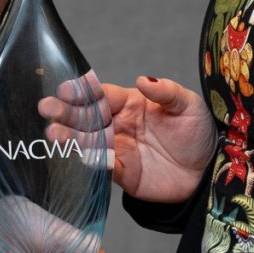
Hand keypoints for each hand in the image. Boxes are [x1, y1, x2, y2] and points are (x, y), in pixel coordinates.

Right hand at [40, 74, 211, 204]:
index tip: (66, 89)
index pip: (102, 95)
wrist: (207, 171)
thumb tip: (143, 80)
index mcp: (130, 103)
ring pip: (88, 141)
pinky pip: (102, 166)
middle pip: (87, 117)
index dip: (84, 92)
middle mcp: (118, 124)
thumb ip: (166, 92)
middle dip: (65, 112)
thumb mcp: (188, 105)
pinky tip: (78, 156)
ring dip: (70, 137)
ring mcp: (117, 148)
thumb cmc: (197, 133)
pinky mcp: (121, 172)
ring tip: (52, 133)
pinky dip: (90, 161)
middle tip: (46, 108)